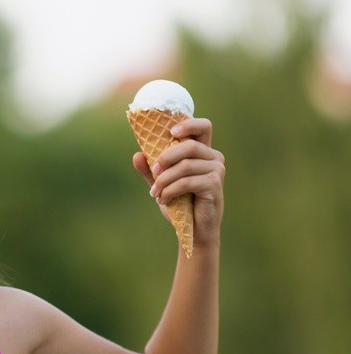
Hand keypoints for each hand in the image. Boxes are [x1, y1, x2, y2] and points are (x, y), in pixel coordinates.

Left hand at [132, 117, 224, 248]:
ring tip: (155, 193)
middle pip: (189, 145)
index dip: (188, 124)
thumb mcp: (161, 184)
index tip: (170, 132)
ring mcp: (217, 170)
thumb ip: (150, 170)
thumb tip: (136, 155)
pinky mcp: (215, 185)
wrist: (192, 229)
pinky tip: (163, 200)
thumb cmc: (180, 203)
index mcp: (203, 152)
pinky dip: (170, 190)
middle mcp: (214, 157)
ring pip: (185, 166)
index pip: (203, 127)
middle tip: (153, 172)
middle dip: (165, 157)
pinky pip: (187, 182)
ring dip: (164, 180)